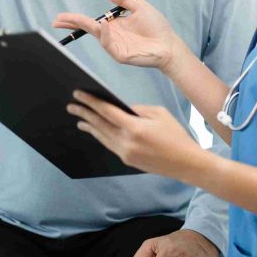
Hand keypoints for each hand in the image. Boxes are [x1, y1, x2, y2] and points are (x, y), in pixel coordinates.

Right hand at [54, 0, 187, 71]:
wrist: (169, 44)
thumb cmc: (156, 26)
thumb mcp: (139, 7)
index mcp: (114, 25)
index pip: (90, 22)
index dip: (75, 20)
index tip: (60, 17)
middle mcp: (112, 36)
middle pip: (88, 30)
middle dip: (72, 25)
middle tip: (56, 22)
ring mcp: (115, 46)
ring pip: (98, 35)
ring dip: (90, 27)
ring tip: (82, 20)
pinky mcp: (121, 55)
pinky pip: (109, 44)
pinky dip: (106, 34)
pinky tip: (105, 24)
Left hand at [66, 90, 203, 179]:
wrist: (185, 162)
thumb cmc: (176, 135)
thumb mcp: (160, 114)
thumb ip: (138, 110)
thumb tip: (123, 109)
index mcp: (134, 128)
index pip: (107, 111)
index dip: (91, 102)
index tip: (79, 94)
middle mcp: (126, 142)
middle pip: (99, 125)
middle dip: (85, 113)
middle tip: (72, 105)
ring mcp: (125, 153)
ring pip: (102, 136)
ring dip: (89, 126)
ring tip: (79, 118)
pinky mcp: (127, 160)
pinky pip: (109, 145)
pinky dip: (100, 136)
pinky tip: (96, 131)